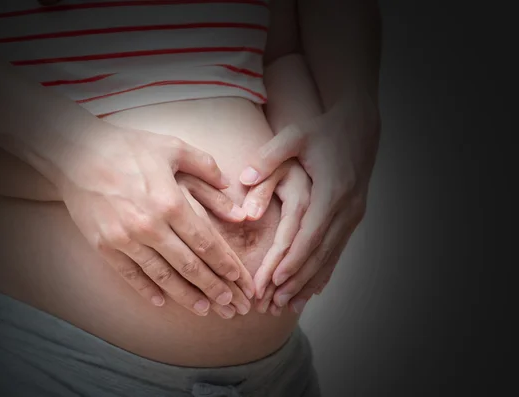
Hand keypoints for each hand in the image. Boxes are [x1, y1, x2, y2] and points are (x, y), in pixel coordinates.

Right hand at [56, 124, 254, 316]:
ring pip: (162, 276)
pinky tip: (162, 302)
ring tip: (203, 309)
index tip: (238, 279)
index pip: (206, 242)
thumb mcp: (172, 147)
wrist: (75, 153)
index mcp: (170, 202)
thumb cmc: (127, 147)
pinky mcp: (104, 246)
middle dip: (213, 287)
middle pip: (189, 266)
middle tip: (229, 304)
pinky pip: (130, 275)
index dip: (225, 264)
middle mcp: (149, 226)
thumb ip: (205, 166)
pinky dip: (147, 291)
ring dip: (186, 296)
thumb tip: (230, 185)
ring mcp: (125, 239)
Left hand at [239, 92, 379, 313]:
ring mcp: (353, 214)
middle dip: (296, 280)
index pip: (309, 234)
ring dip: (309, 282)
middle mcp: (346, 207)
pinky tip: (313, 289)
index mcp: (331, 191)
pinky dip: (324, 271)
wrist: (359, 126)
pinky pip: (337, 250)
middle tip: (274, 304)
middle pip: (319, 252)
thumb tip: (244, 178)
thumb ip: (268, 157)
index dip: (292, 260)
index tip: (274, 281)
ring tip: (289, 306)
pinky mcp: (353, 216)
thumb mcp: (294, 136)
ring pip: (330, 256)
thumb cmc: (321, 131)